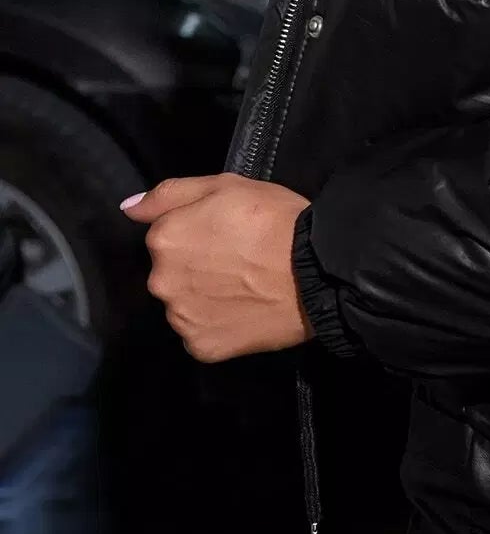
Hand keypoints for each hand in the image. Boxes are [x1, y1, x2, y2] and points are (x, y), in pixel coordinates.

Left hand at [121, 174, 313, 362]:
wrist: (316, 271)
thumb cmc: (274, 219)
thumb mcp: (226, 185)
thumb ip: (170, 193)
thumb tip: (128, 208)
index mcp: (164, 239)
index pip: (165, 234)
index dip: (198, 231)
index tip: (227, 232)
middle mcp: (161, 282)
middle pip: (171, 272)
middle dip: (195, 266)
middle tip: (238, 259)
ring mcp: (180, 319)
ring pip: (183, 303)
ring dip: (203, 296)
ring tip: (243, 287)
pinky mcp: (201, 348)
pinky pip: (200, 333)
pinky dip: (217, 324)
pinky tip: (243, 312)